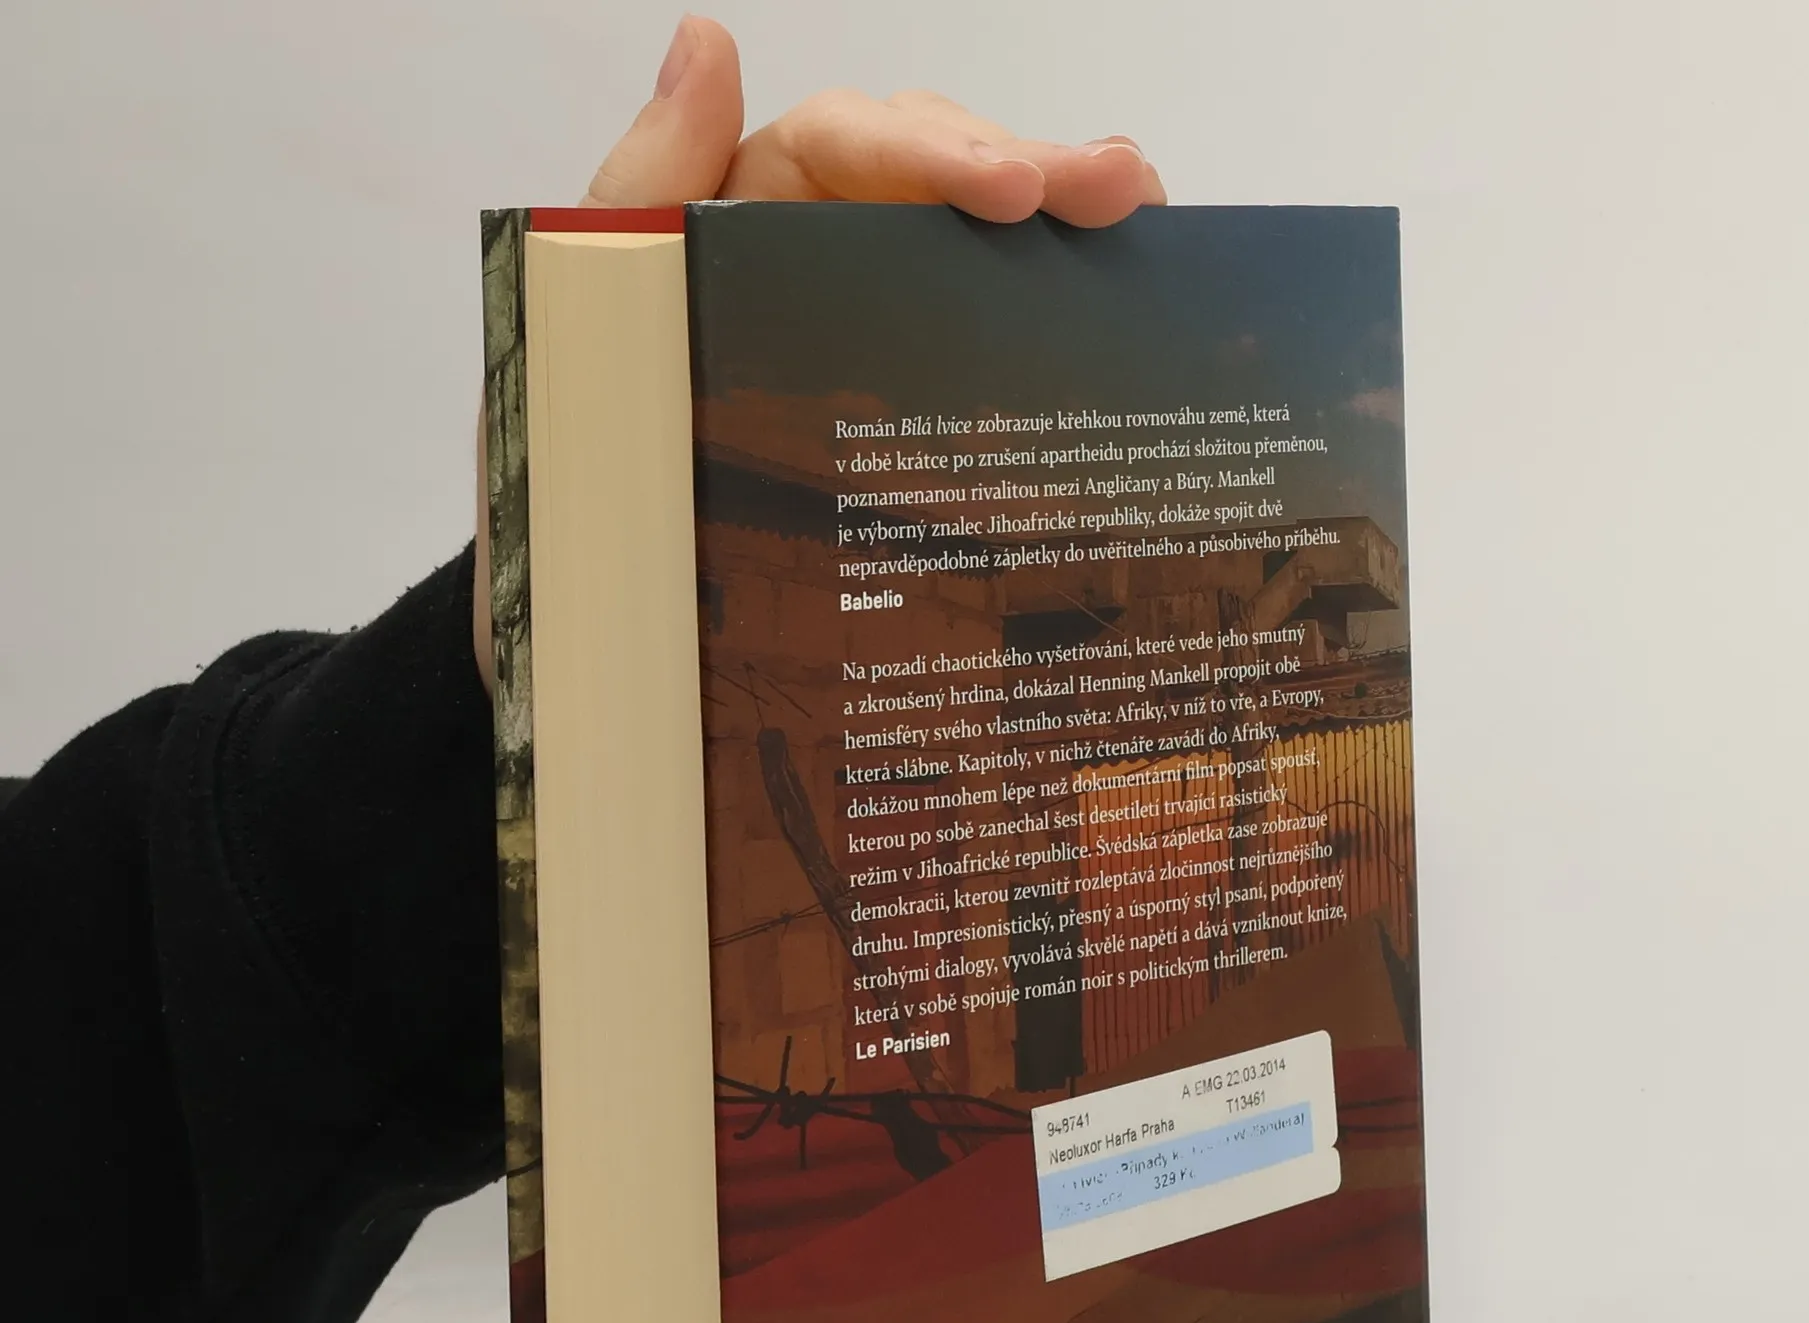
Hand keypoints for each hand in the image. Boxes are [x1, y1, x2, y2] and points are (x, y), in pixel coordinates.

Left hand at [476, 14, 1166, 685]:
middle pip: (923, 180)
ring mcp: (850, 342)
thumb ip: (633, 199)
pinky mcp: (888, 424)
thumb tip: (707, 42)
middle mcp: (795, 269)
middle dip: (1025, 170)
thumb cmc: (562, 512)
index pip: (837, 149)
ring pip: (964, 253)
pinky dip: (1048, 320)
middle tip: (1120, 194)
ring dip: (1058, 226)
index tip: (1011, 194)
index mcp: (721, 232)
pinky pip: (974, 349)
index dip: (931, 152)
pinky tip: (1118, 310)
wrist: (586, 669)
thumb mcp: (573, 348)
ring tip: (1143, 220)